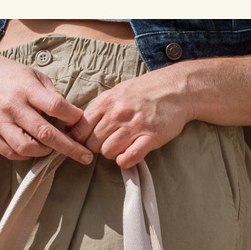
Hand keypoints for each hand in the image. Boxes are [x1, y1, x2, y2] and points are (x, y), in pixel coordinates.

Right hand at [0, 55, 93, 164]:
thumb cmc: (11, 76)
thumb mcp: (34, 75)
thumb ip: (52, 94)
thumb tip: (72, 116)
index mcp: (26, 88)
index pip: (55, 106)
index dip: (72, 117)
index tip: (82, 122)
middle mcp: (12, 106)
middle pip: (45, 133)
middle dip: (69, 147)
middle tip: (84, 156)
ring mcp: (0, 122)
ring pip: (27, 148)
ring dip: (45, 152)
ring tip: (52, 149)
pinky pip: (12, 153)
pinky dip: (26, 155)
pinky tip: (34, 149)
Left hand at [70, 69, 193, 167]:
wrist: (177, 88)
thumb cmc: (145, 92)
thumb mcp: (117, 93)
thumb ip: (98, 110)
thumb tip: (73, 128)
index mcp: (107, 101)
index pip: (80, 129)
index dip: (80, 140)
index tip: (86, 143)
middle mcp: (118, 113)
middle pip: (92, 143)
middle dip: (96, 148)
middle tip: (107, 144)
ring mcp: (134, 125)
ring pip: (108, 152)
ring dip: (112, 154)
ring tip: (122, 146)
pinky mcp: (150, 137)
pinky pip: (128, 158)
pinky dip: (125, 161)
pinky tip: (129, 155)